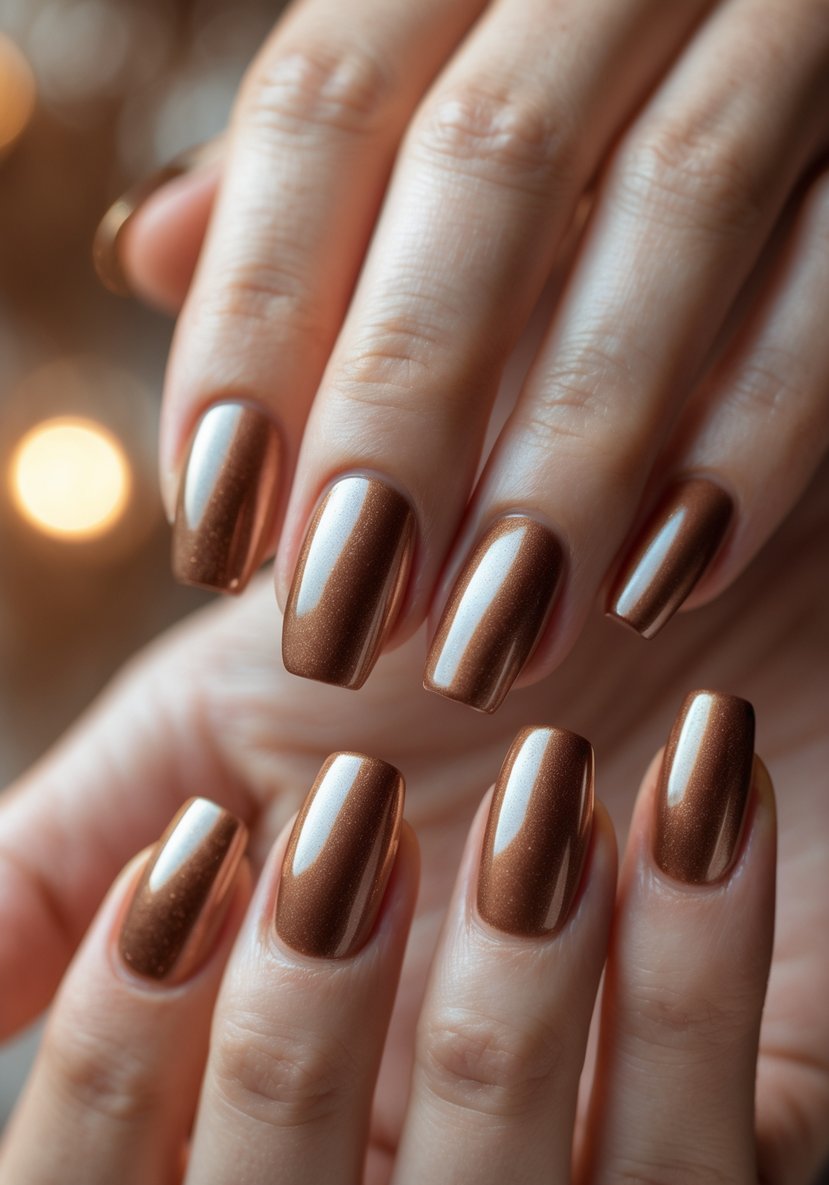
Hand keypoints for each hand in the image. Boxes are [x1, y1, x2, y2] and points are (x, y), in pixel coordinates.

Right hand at [1, 463, 826, 1184]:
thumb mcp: (202, 738)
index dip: (111, 1056)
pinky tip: (697, 790)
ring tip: (546, 792)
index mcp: (246, 1121)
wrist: (599, 584)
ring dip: (508, 1002)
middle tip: (362, 802)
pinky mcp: (749, 1153)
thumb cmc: (398, 663)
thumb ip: (52, 854)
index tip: (197, 851)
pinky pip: (708, 1166)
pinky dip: (693, 976)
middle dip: (301, 1024)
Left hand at [98, 0, 828, 709]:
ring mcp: (782, 32)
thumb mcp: (420, 96)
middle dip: (402, 413)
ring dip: (570, 455)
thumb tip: (152, 252)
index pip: (325, 105)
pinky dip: (753, 433)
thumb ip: (307, 177)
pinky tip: (667, 578)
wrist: (790, 27)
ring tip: (488, 636)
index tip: (217, 526)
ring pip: (672, 215)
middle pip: (488, 169)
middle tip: (342, 618)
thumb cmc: (577, 98)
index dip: (254, 326)